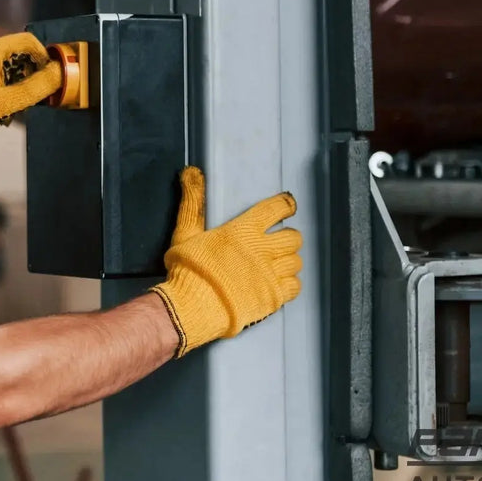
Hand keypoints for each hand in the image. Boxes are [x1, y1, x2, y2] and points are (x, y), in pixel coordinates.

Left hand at [0, 33, 62, 170]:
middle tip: (35, 97)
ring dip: (19, 84)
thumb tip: (60, 73)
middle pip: (19, 53)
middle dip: (31, 74)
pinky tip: (2, 109)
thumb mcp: (6, 103)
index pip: (27, 40)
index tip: (51, 78)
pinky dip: (7, 88)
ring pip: (10, 66)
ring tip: (14, 107)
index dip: (44, 57)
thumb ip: (35, 87)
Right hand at [149, 167, 302, 357]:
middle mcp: (262, 250)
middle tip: (279, 242)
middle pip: (293, 237)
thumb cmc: (188, 271)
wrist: (193, 307)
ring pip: (296, 261)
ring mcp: (271, 275)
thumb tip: (191, 173)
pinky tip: (280, 283)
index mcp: (243, 231)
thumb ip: (192, 202)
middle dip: (289, 237)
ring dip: (288, 261)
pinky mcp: (274, 297)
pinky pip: (295, 286)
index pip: (276, 209)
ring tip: (278, 264)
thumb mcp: (185, 232)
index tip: (288, 207)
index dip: (285, 205)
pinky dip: (290, 283)